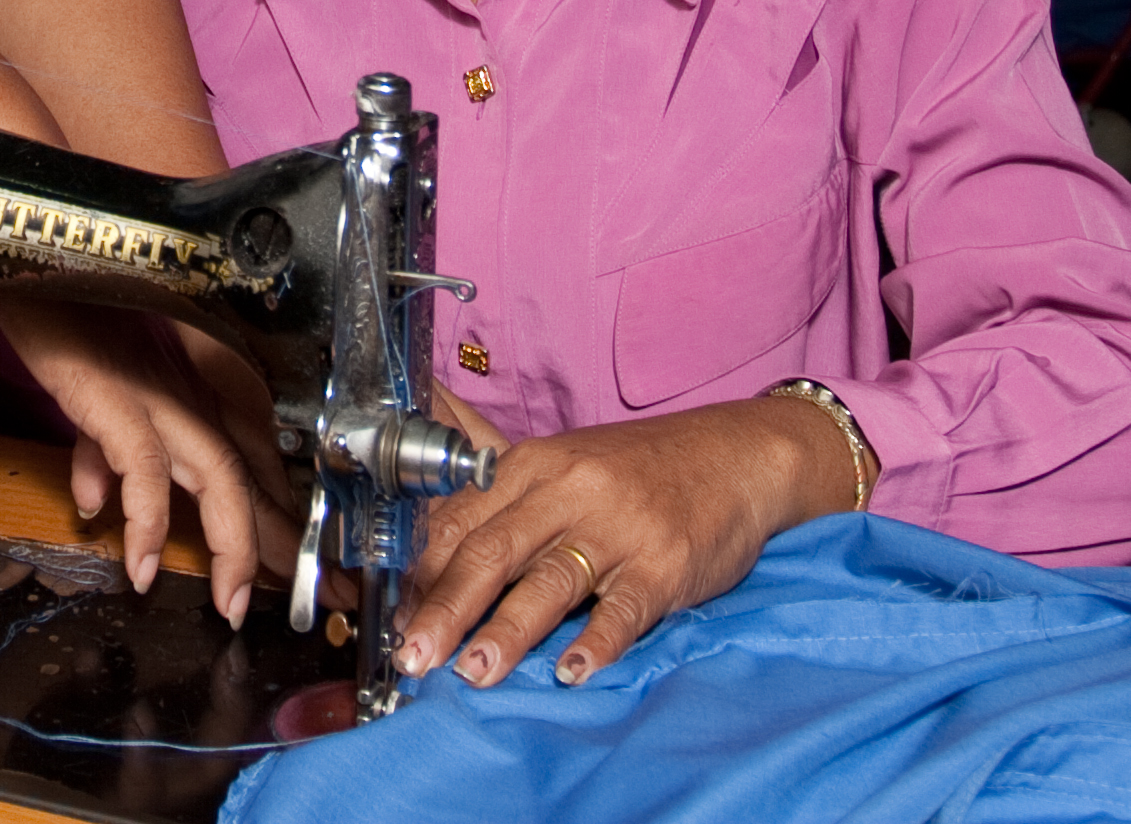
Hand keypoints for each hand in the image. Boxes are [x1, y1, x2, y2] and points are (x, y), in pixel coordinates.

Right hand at [0, 296, 293, 623]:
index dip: (276, 518)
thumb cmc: (61, 315)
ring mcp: (152, 394)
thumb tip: (100, 503)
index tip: (300, 568)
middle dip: (280, 542)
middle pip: (248, 476)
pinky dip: (148, 519)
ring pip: (217, 474)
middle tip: (308, 595)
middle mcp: (180, 393)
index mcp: (181, 393)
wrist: (28, 260)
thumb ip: (102, 450)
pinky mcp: (114, 397)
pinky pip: (145, 467)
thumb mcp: (91, 397)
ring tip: (229, 601)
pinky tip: (141, 564)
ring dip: (231, 543)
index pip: (246, 463)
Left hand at [393, 393, 849, 689]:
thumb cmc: (638, 468)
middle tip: (414, 657)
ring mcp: (620, 528)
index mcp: (533, 466)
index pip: (460, 522)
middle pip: (492, 552)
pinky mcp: (665, 563)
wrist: (734, 456)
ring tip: (474, 674)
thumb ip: (495, 493)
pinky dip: (597, 641)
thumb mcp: (562, 462)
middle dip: (446, 609)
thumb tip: (424, 524)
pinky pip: (625, 607)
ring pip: (549, 582)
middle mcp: (570, 492)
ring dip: (507, 633)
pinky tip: (573, 671)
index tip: (396, 620)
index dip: (423, 575)